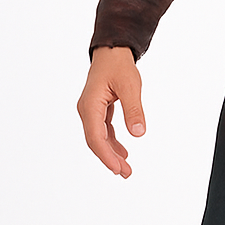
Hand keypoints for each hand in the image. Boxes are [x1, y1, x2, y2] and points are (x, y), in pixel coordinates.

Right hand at [77, 46, 145, 176]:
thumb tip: (138, 133)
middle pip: (95, 141)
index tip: (117, 168)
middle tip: (125, 173)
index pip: (96, 137)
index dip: (106, 155)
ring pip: (99, 137)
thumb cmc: (119, 66)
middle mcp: (86, 110)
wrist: (112, 51)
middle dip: (109, 159)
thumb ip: (134, 110)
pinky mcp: (97, 110)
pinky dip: (112, 142)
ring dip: (111, 153)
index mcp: (90, 105)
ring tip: (126, 168)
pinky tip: (123, 152)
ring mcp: (91, 110)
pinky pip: (103, 130)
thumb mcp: (131, 86)